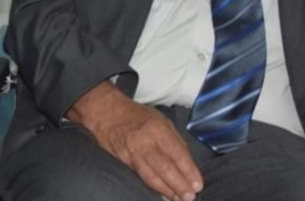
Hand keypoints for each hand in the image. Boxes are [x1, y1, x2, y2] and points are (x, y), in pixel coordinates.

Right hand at [67, 82, 203, 200]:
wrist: (107, 113)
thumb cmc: (137, 115)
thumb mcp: (161, 119)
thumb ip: (174, 139)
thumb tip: (187, 162)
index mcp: (158, 129)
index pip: (177, 153)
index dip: (188, 171)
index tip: (198, 184)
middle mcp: (145, 141)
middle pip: (165, 168)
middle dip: (179, 185)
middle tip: (190, 197)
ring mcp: (133, 152)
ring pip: (152, 176)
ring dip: (167, 190)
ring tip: (178, 199)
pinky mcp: (124, 160)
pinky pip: (141, 176)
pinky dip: (153, 187)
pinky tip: (163, 194)